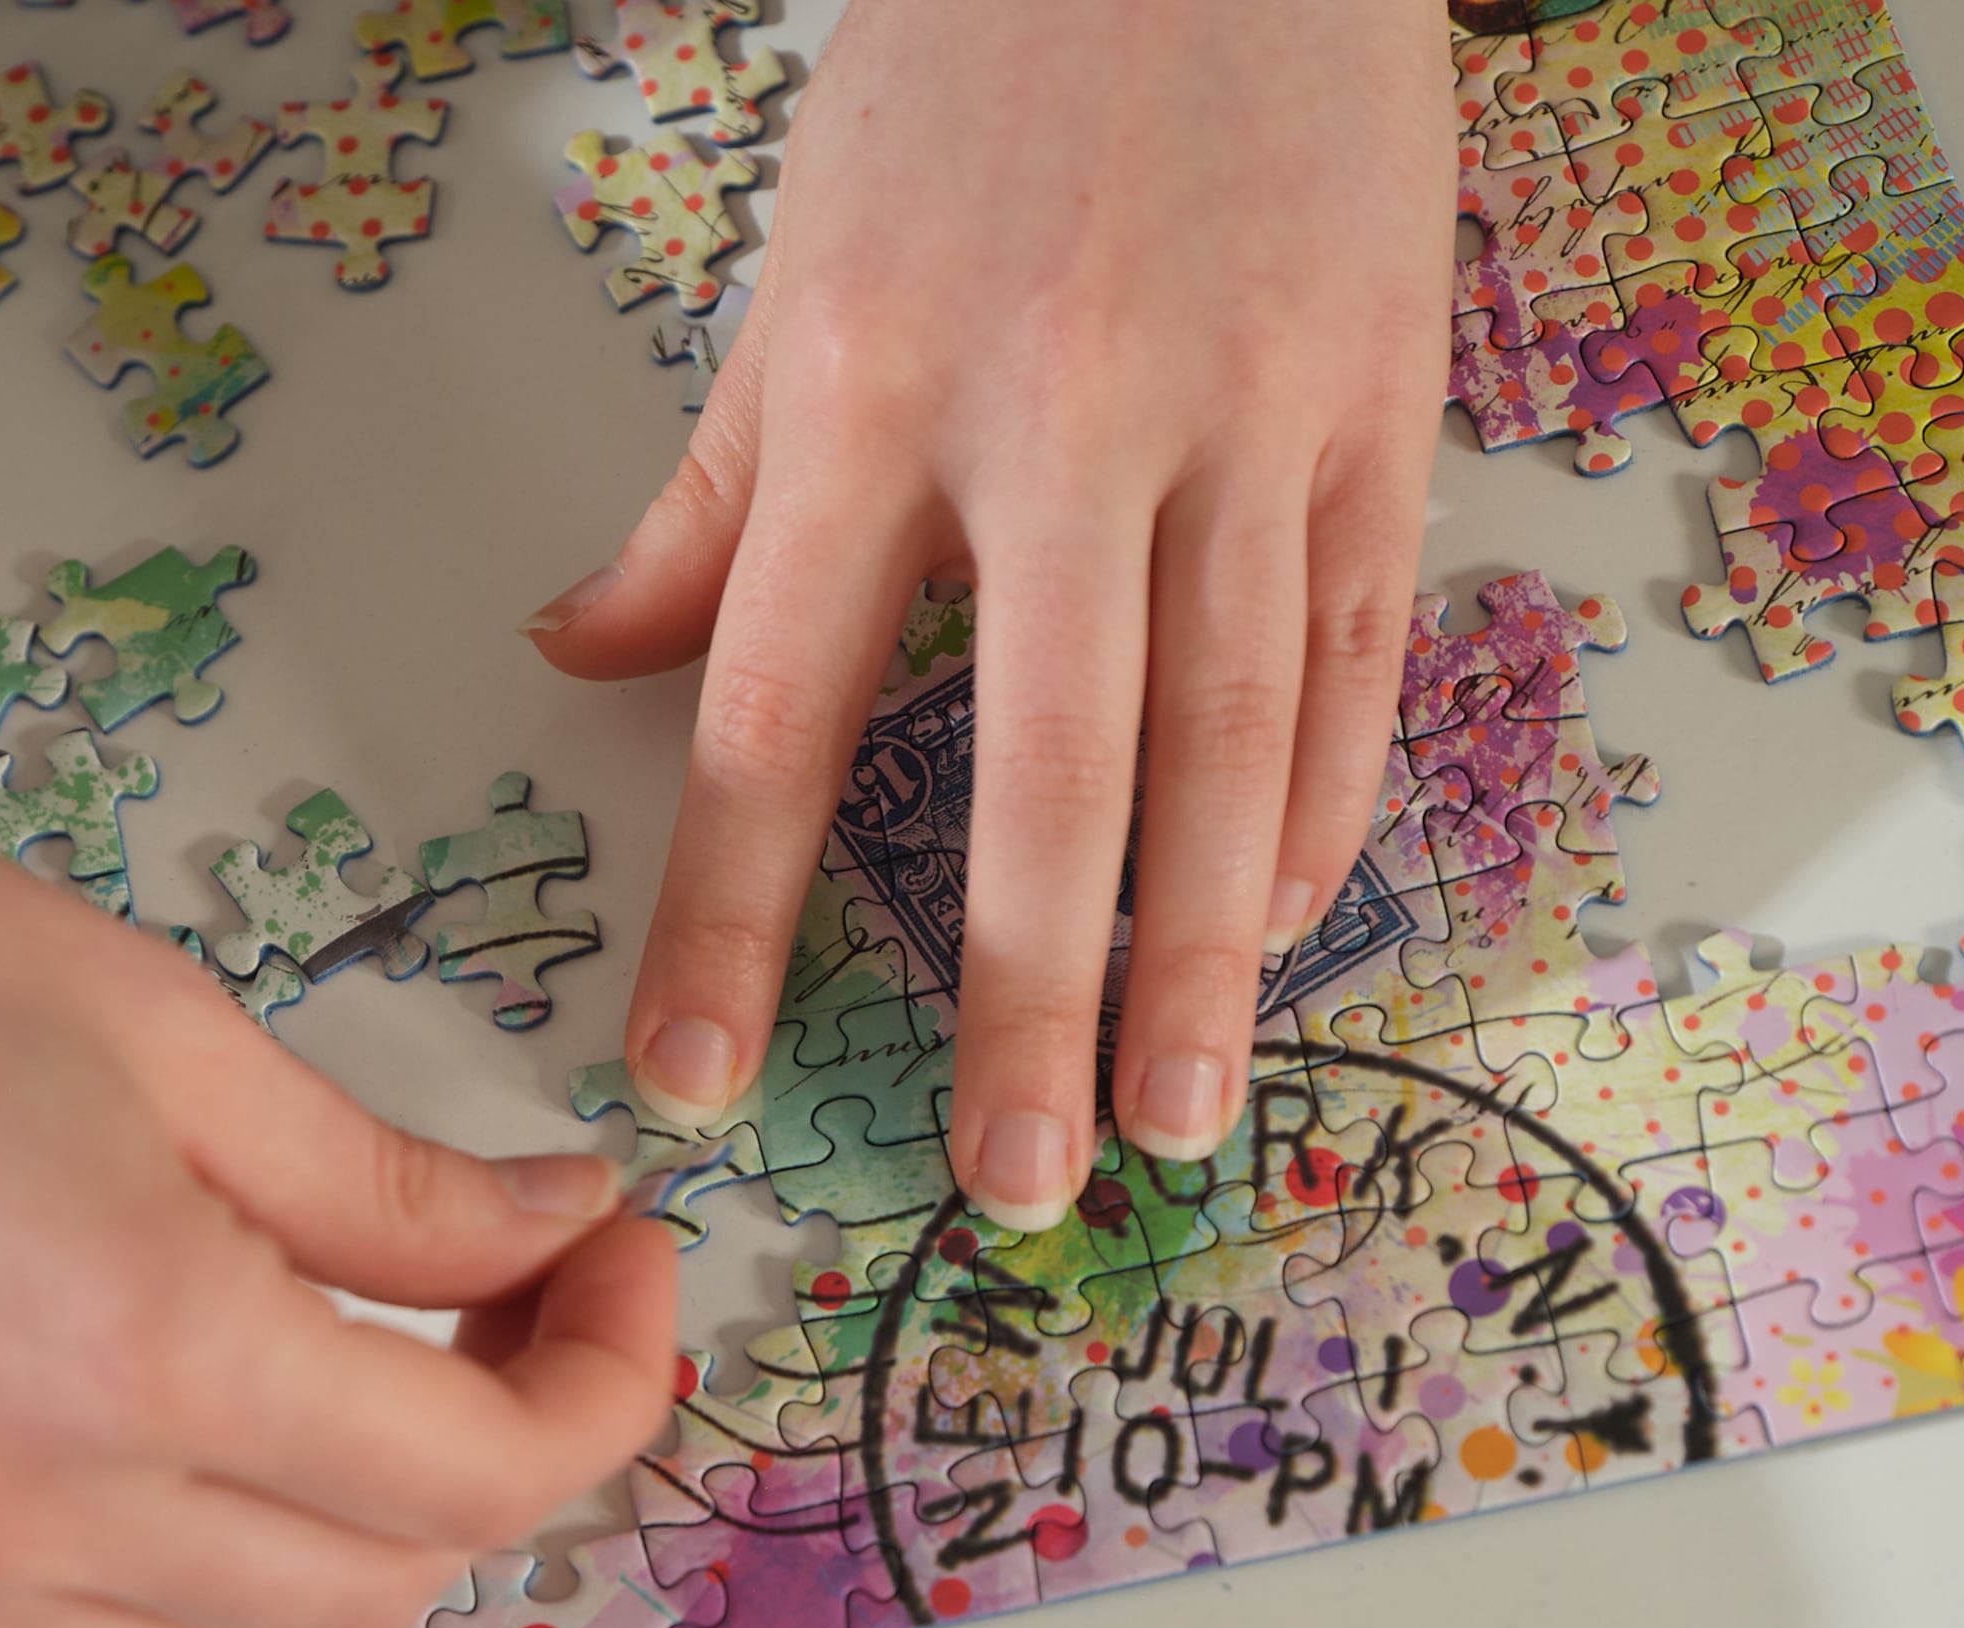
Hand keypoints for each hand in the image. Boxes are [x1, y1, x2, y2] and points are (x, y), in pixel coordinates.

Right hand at [0, 735, 680, 1627]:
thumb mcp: (175, 1032)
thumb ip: (394, 1185)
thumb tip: (559, 1239)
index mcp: (149, 1350)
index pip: (483, 1476)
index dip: (603, 1380)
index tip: (616, 1274)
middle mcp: (25, 1508)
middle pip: (377, 1586)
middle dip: (483, 1455)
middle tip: (493, 1301)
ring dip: (309, 1537)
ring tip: (292, 1368)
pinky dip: (125, 1555)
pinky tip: (86, 1397)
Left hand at [526, 0, 1453, 1227]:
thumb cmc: (979, 66)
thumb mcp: (799, 262)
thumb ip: (705, 493)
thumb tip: (577, 662)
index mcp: (872, 388)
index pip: (781, 709)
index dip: (735, 912)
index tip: (699, 1078)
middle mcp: (1060, 421)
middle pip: (1039, 768)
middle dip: (1021, 994)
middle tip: (1009, 1181)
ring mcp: (1246, 418)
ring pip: (1229, 736)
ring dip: (1199, 953)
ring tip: (1171, 1118)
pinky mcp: (1386, 406)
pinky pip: (1355, 651)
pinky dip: (1321, 804)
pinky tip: (1276, 926)